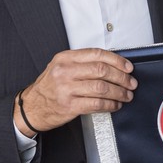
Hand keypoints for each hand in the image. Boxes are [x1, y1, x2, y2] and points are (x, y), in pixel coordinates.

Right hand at [14, 48, 136, 135]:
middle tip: (131, 83)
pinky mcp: (70, 106)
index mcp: (65, 58)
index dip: (117, 60)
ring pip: (102, 88)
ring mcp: (67, 89)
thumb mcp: (61, 67)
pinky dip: (110, 105)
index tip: (128, 67)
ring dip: (119, 92)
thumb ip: (82, 63)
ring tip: (126, 95)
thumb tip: (112, 64)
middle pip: (102, 71)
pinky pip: (96, 104)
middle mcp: (65, 71)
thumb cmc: (49, 87)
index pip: (97, 54)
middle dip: (122, 77)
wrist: (31, 108)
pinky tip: (115, 105)